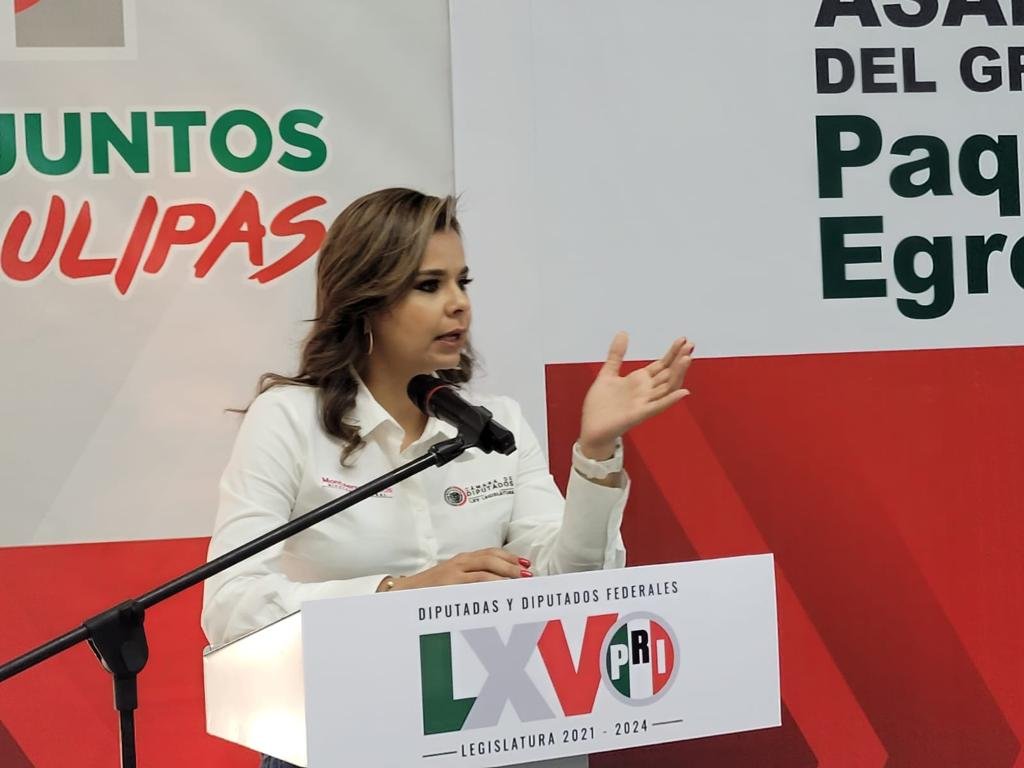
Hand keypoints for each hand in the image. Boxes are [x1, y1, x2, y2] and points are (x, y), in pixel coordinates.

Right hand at [390, 548, 531, 589]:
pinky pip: (474, 586)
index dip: (509, 557)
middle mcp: (459, 563)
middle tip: (528, 574)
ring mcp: (453, 575)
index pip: (490, 553)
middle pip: (490, 559)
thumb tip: (497, 583)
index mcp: (462, 560)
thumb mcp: (452, 578)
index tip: (525, 563)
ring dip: (505, 577)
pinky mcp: (449, 586)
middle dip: (511, 565)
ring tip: (520, 584)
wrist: (403, 593)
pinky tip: (501, 593)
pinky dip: (490, 588)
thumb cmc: (430, 589)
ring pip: (485, 572)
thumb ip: (471, 577)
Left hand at [578, 332, 693, 458]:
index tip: (683, 340)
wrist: (591, 427)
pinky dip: (670, 400)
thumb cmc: (600, 406)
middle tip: (691, 345)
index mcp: (639, 381)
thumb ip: (616, 354)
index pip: (662, 364)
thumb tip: (623, 333)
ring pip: (667, 387)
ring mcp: (644, 403)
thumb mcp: (607, 373)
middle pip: (668, 373)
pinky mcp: (638, 414)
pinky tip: (682, 392)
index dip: (672, 352)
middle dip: (679, 359)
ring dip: (678, 374)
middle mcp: (645, 391)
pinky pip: (657, 407)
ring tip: (686, 359)